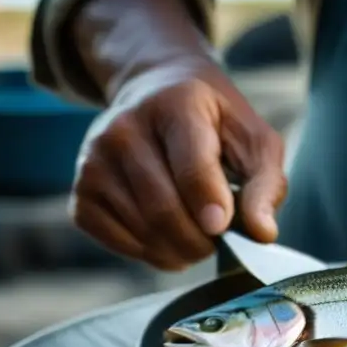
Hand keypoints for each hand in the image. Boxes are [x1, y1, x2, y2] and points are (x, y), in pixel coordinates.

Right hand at [70, 57, 286, 270]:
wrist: (156, 93)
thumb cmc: (216, 124)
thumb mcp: (254, 141)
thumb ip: (265, 185)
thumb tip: (262, 234)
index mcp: (176, 105)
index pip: (191, 166)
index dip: (210, 204)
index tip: (223, 227)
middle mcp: (124, 129)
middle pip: (165, 210)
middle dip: (201, 241)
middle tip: (218, 240)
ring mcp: (94, 161)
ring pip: (144, 232)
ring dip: (180, 251)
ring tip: (197, 235)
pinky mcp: (81, 193)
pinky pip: (120, 243)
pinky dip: (151, 253)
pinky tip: (167, 236)